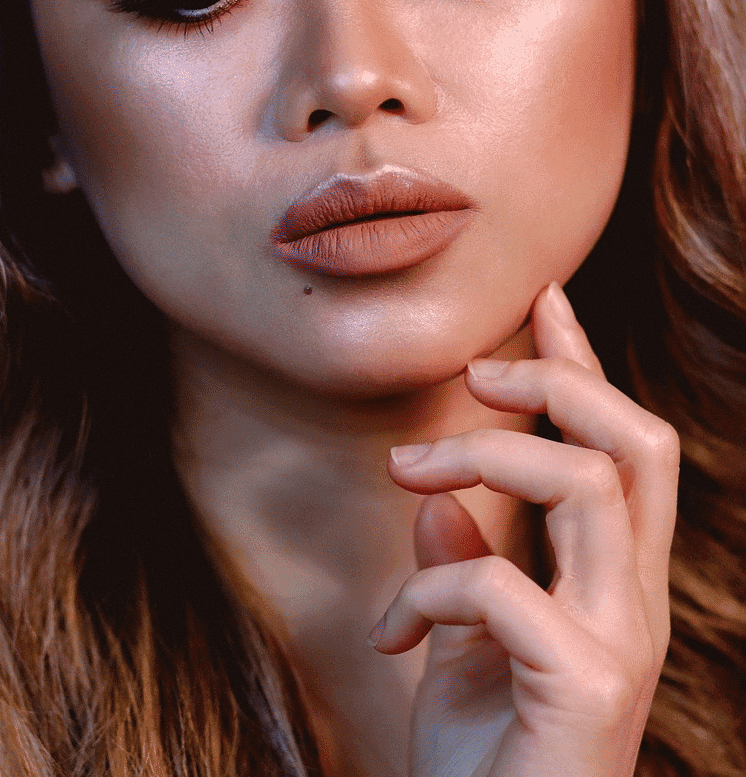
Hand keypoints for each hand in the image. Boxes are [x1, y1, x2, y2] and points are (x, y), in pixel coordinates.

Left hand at [370, 282, 679, 776]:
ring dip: (484, 454)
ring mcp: (621, 644)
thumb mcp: (461, 653)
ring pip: (590, 482)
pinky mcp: (587, 687)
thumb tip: (439, 505)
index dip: (583, 366)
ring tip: (408, 472)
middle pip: (640, 443)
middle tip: (476, 372)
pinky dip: (428, 588)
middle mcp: (634, 604)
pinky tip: (389, 634)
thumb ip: (463, 572)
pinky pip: (500, 586)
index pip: (620, 449)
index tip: (542, 300)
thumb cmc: (485, 768)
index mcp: (613, 584)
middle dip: (561, 382)